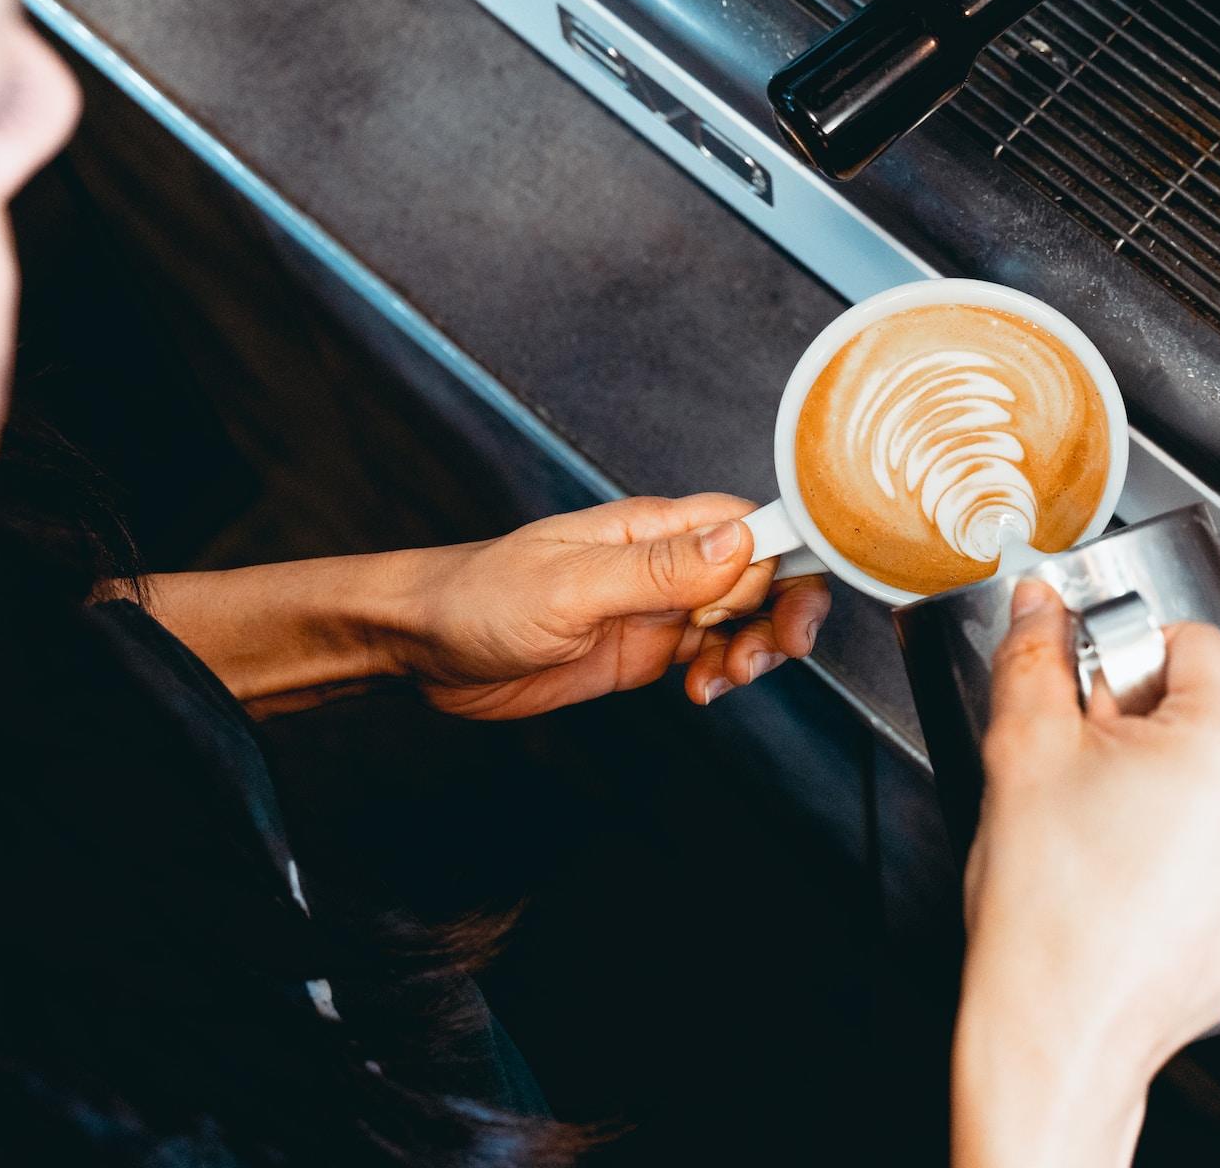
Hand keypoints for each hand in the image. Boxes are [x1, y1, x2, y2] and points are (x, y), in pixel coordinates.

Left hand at [403, 495, 832, 719]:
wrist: (424, 648)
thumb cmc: (479, 597)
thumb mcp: (571, 587)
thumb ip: (657, 571)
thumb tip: (740, 545)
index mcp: (652, 528)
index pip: (750, 525)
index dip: (787, 558)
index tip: (795, 601)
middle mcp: (664, 563)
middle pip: (762, 575)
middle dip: (784, 614)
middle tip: (771, 654)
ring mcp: (656, 608)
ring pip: (743, 621)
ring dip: (756, 652)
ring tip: (727, 680)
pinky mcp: (643, 651)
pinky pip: (710, 658)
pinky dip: (722, 678)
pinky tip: (702, 694)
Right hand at [951, 580, 1219, 1167]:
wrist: (1059, 1033)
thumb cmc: (1046, 912)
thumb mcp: (1020, 753)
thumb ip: (1034, 657)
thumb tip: (1041, 604)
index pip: (1190, 643)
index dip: (1123, 664)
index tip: (1088, 706)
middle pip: (1210, 719)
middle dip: (1147, 736)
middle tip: (1085, 786)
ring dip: (1178, 800)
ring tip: (1113, 846)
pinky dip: (1203, 864)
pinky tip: (1145, 888)